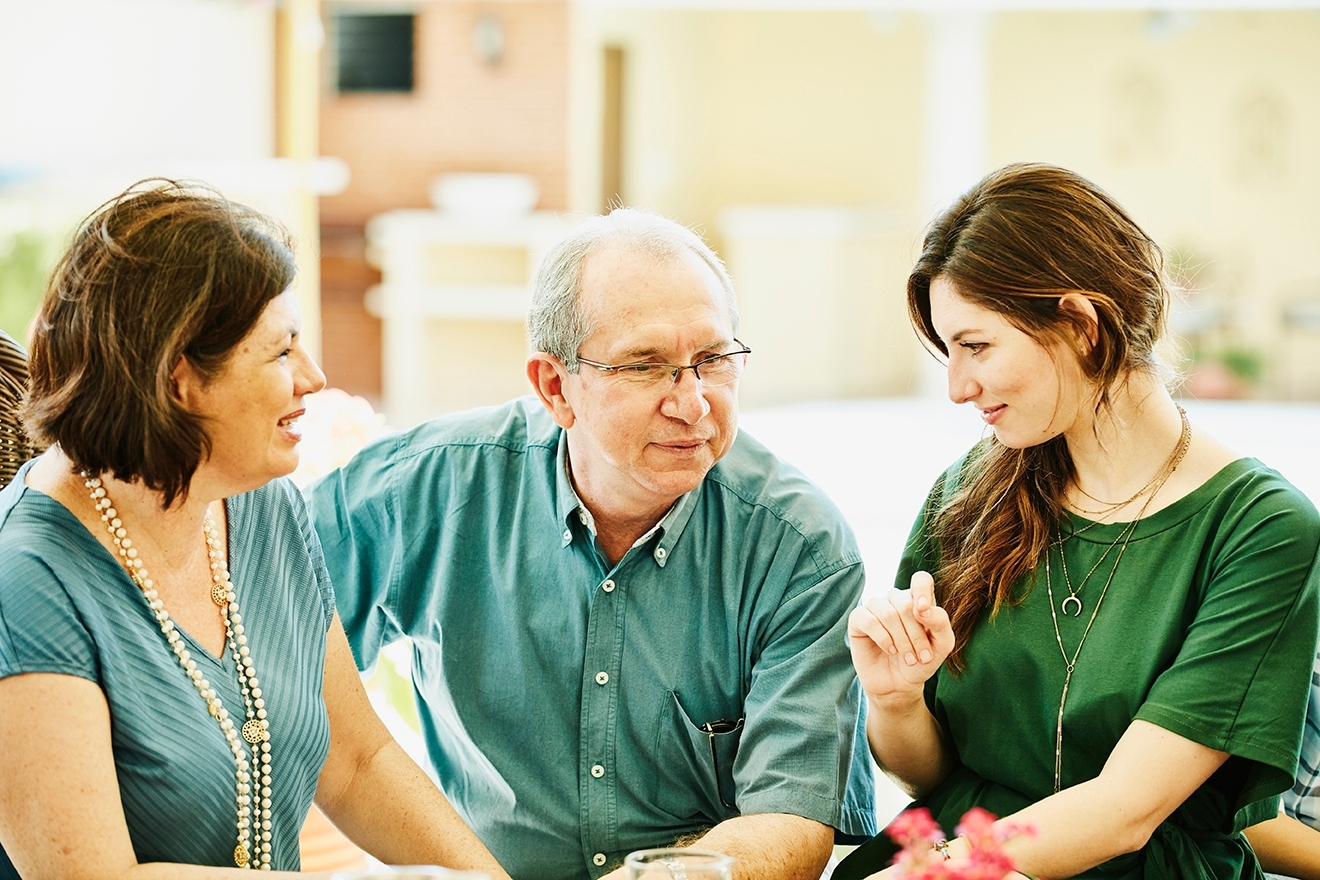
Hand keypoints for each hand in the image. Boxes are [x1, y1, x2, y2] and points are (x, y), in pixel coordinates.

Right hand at [847, 571, 954, 702]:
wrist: (899, 685)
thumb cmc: (921, 661)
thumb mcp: (942, 645)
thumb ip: (940, 623)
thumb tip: (922, 608)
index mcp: (918, 600)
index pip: (921, 580)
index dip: (921, 591)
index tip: (923, 611)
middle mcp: (895, 600)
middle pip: (905, 603)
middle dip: (916, 635)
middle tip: (921, 656)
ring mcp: (876, 607)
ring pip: (888, 613)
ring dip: (901, 640)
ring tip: (908, 658)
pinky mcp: (858, 619)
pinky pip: (869, 621)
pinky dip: (883, 639)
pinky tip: (890, 650)